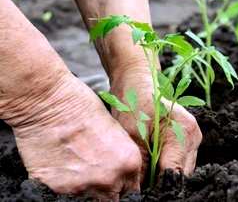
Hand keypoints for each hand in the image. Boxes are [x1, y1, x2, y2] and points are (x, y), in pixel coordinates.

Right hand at [5, 74, 141, 200]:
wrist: (48, 103)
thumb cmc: (82, 106)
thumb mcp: (115, 130)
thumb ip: (121, 156)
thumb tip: (120, 172)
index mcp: (129, 163)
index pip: (133, 190)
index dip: (124, 186)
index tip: (118, 183)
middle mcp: (109, 179)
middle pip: (113, 198)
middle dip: (108, 190)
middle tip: (96, 175)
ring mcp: (83, 187)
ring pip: (89, 199)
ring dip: (86, 188)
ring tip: (77, 168)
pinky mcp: (56, 189)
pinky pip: (64, 195)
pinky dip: (64, 185)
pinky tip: (61, 166)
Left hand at [109, 63, 201, 181]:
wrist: (137, 83)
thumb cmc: (133, 103)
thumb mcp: (132, 136)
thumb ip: (142, 166)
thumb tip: (142, 191)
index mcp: (183, 131)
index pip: (175, 173)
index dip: (159, 187)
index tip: (144, 193)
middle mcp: (194, 136)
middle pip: (181, 174)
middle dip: (162, 183)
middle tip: (142, 186)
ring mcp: (193, 138)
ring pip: (181, 170)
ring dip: (164, 176)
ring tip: (146, 176)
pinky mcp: (188, 140)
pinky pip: (179, 162)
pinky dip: (166, 167)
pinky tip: (152, 165)